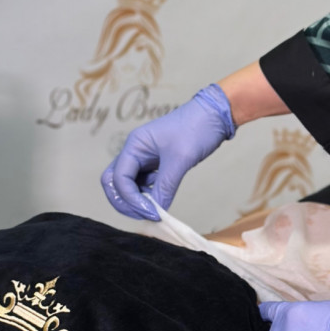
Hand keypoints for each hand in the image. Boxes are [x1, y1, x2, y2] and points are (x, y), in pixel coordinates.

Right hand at [101, 84, 234, 220]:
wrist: (215, 115)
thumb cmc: (196, 129)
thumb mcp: (180, 159)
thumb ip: (165, 186)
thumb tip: (156, 211)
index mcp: (134, 145)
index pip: (119, 178)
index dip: (131, 199)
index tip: (152, 212)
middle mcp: (134, 152)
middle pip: (114, 182)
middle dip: (125, 202)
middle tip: (146, 215)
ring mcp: (144, 158)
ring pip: (128, 185)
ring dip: (137, 200)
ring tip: (156, 210)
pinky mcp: (155, 164)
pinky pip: (143, 184)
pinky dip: (148, 195)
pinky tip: (162, 200)